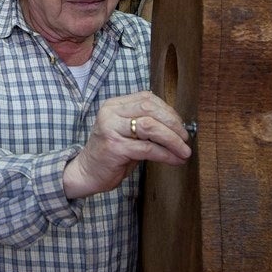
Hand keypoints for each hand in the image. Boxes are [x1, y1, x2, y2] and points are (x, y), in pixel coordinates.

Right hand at [63, 92, 190, 198]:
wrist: (86, 172)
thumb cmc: (110, 153)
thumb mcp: (126, 132)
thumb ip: (145, 124)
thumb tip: (178, 127)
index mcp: (113, 105)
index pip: (146, 99)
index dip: (168, 111)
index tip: (180, 125)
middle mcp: (110, 113)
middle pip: (150, 109)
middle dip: (173, 124)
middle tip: (185, 138)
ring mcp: (111, 129)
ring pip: (151, 127)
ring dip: (173, 140)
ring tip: (184, 151)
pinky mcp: (114, 148)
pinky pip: (148, 149)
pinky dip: (166, 155)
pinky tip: (174, 160)